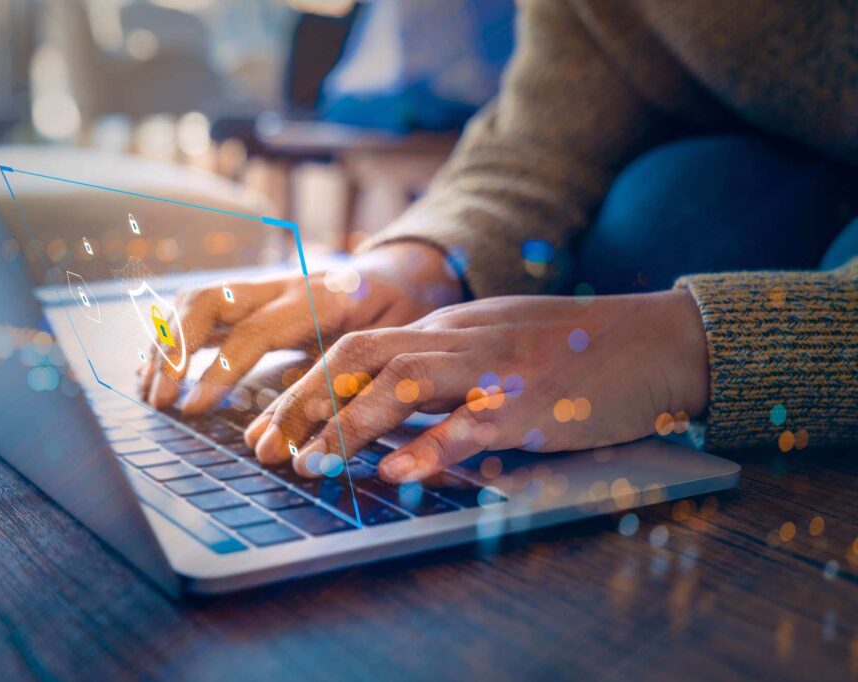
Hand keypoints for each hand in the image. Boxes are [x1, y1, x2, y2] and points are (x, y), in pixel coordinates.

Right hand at [139, 242, 462, 412]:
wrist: (403, 272)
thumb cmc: (400, 317)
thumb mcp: (390, 347)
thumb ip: (349, 380)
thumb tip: (305, 429)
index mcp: (318, 298)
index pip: (254, 331)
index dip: (218, 371)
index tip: (193, 409)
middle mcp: (282, 285)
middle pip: (209, 301)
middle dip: (174, 350)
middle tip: (159, 401)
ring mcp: (262, 287)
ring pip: (197, 300)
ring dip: (165, 344)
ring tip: (150, 393)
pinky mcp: (251, 296)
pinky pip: (200, 308)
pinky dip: (171, 337)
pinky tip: (155, 371)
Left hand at [245, 289, 709, 482]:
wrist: (657, 339)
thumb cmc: (575, 348)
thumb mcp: (496, 344)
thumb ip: (444, 371)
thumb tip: (391, 415)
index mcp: (446, 326)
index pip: (354, 347)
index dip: (301, 385)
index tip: (266, 425)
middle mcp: (458, 338)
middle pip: (357, 357)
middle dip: (301, 401)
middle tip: (264, 445)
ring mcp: (494, 369)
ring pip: (400, 383)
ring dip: (346, 424)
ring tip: (310, 461)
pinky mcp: (531, 404)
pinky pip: (469, 425)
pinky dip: (427, 449)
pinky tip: (394, 473)